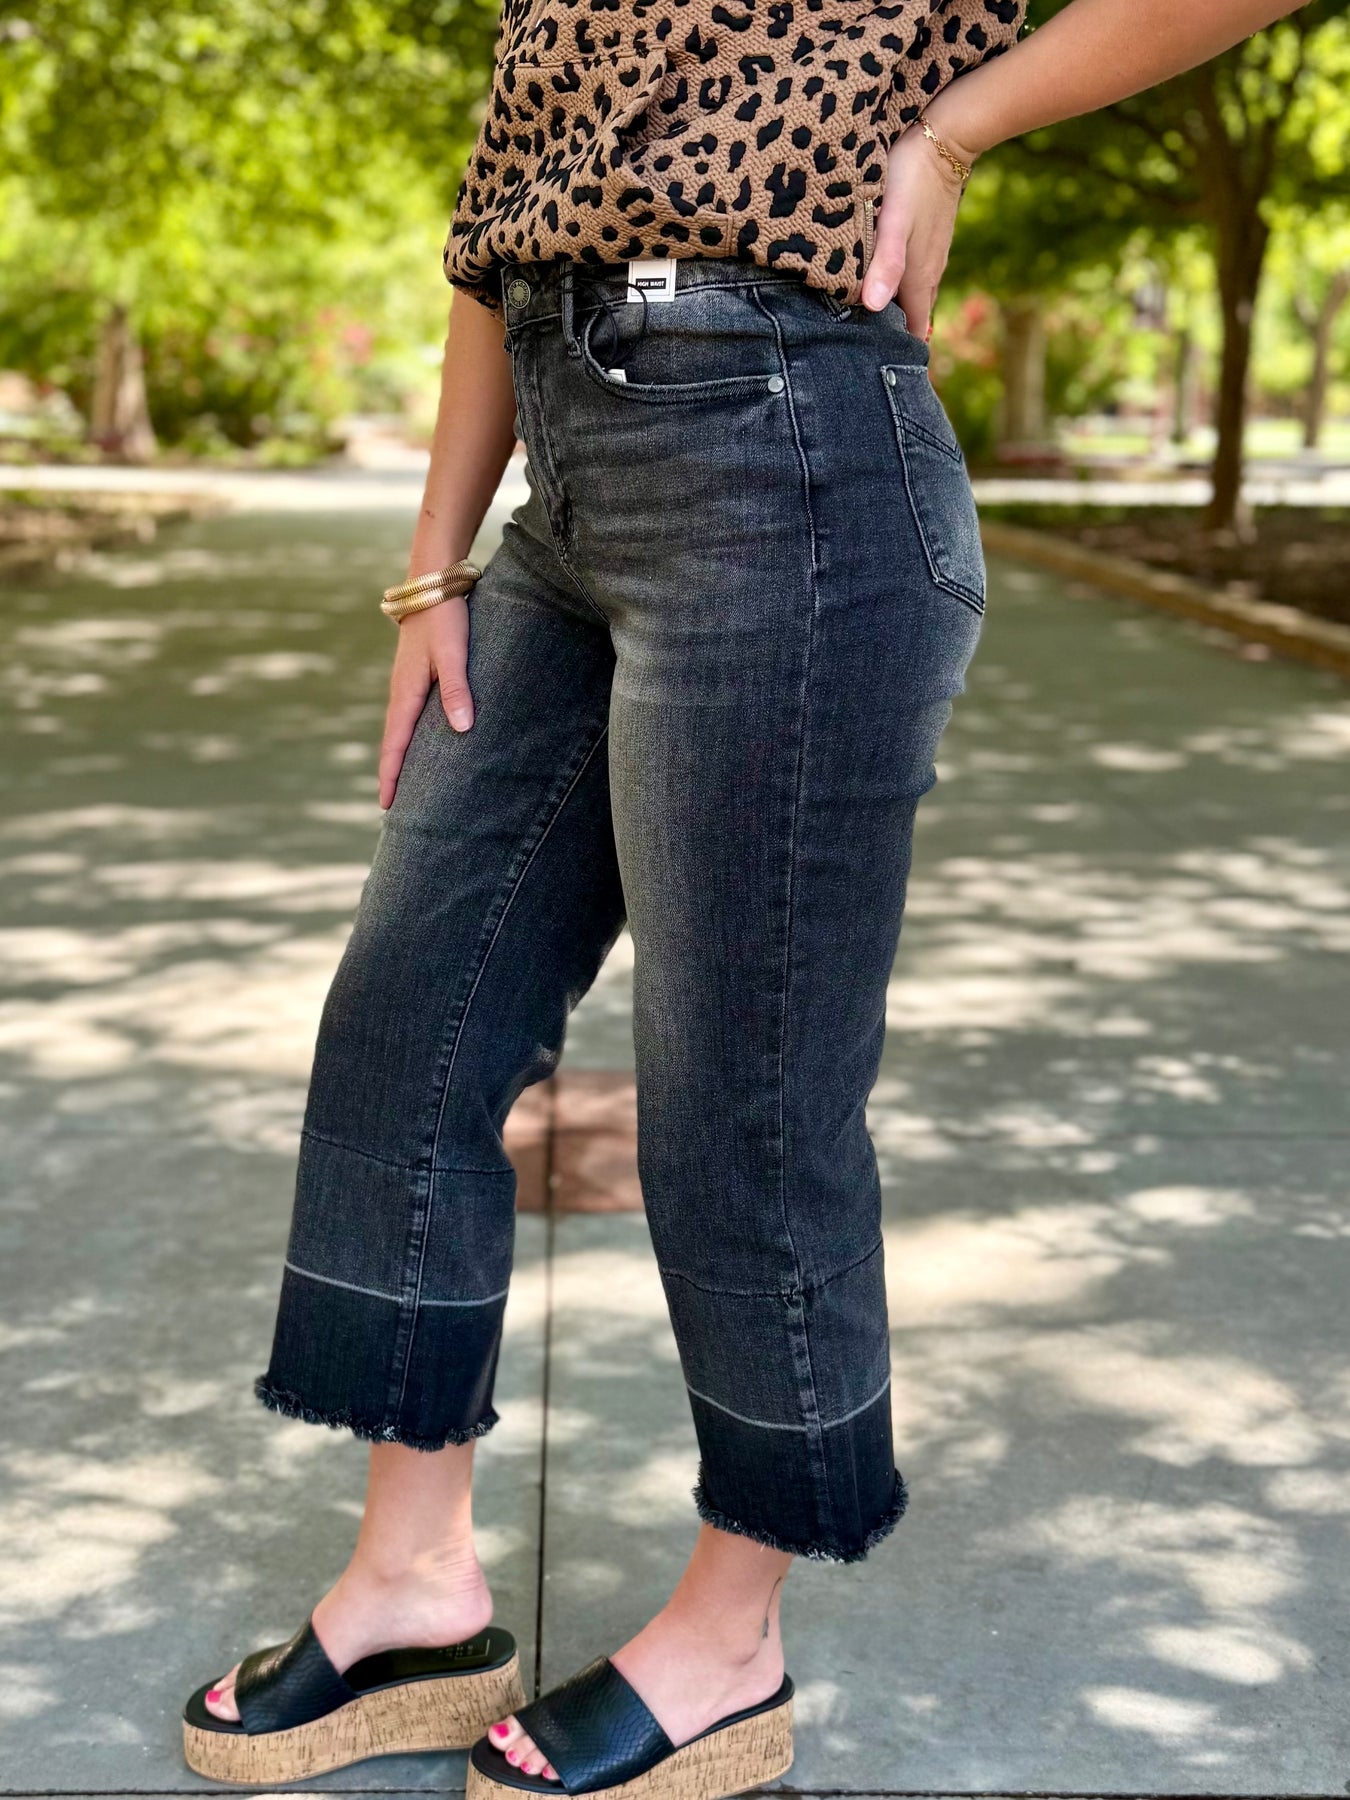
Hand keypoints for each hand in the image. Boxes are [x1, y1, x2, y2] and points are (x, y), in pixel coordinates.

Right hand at [378, 594, 472, 809]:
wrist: (432, 583)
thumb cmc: (446, 618)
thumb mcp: (454, 653)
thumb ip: (458, 689)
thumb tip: (461, 728)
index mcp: (406, 692)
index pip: (396, 743)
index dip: (391, 775)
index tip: (386, 804)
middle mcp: (400, 692)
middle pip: (393, 742)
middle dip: (392, 773)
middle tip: (391, 807)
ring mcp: (406, 684)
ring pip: (400, 729)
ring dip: (399, 756)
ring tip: (403, 783)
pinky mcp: (414, 676)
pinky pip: (407, 716)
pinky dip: (408, 736)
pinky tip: (417, 744)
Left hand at [861, 116, 974, 335]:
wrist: (945, 138)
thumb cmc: (911, 179)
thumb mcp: (893, 222)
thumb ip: (885, 264)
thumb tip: (873, 307)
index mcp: (919, 279)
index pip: (913, 332)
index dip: (899, 353)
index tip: (877, 371)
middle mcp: (929, 273)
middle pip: (912, 318)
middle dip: (894, 337)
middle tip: (864, 353)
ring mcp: (931, 255)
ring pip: (913, 296)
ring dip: (897, 312)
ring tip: (870, 325)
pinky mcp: (928, 238)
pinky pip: (914, 274)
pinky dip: (900, 288)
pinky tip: (882, 283)